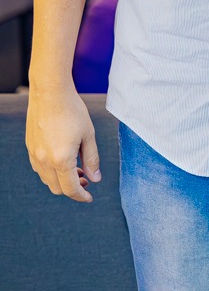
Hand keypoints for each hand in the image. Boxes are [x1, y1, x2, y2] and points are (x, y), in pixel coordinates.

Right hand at [26, 87, 101, 202]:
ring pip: (47, 179)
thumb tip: (95, 178)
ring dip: (61, 179)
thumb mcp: (88, 135)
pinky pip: (39, 168)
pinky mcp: (30, 147)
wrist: (50, 93)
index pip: (70, 189)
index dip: (81, 196)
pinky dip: (51, 171)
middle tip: (86, 178)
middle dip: (72, 188)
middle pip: (57, 188)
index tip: (89, 197)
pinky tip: (62, 158)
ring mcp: (34, 155)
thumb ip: (92, 159)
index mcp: (61, 160)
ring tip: (76, 167)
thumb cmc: (72, 111)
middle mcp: (44, 161)